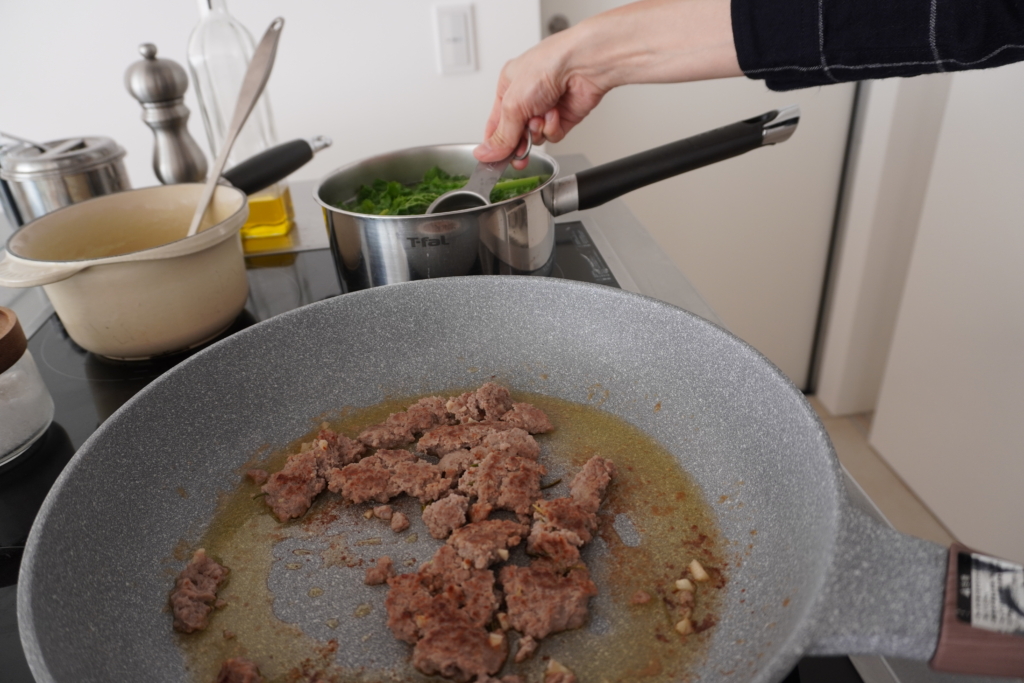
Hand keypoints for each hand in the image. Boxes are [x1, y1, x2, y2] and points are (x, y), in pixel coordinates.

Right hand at [475, 29, 609, 169]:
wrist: (582, 64)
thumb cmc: (548, 66)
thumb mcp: (513, 104)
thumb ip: (501, 135)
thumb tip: (486, 153)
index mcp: (508, 87)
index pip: (495, 123)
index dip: (494, 143)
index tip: (492, 160)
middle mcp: (527, 97)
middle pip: (515, 134)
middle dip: (518, 143)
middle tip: (518, 152)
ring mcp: (546, 108)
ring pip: (534, 137)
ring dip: (537, 131)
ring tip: (540, 117)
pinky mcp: (563, 117)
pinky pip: (552, 135)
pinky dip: (552, 128)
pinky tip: (554, 115)